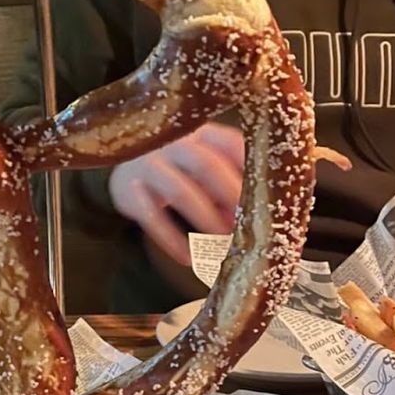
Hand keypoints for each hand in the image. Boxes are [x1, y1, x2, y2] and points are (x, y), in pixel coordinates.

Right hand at [108, 123, 244, 265]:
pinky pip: (151, 217)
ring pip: (179, 191)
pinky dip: (171, 240)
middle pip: (206, 164)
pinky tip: (188, 258)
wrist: (127, 174)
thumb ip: (232, 190)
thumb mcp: (208, 172)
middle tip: (247, 224)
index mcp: (203, 135)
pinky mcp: (130, 191)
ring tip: (220, 244)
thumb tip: (257, 222)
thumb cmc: (181, 174)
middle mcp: (175, 145)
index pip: (231, 144)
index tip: (267, 196)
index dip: (250, 169)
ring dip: (204, 218)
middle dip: (229, 196)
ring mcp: (150, 166)